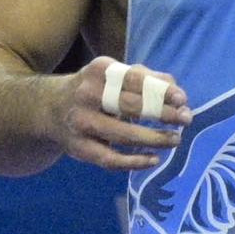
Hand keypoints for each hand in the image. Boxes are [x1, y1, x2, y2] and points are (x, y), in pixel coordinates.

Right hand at [50, 56, 191, 169]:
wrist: (48, 108)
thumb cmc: (95, 90)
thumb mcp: (113, 75)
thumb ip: (145, 78)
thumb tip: (176, 90)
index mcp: (99, 71)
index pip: (135, 79)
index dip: (161, 90)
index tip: (182, 99)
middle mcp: (87, 95)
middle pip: (130, 106)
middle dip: (162, 114)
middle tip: (186, 120)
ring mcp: (81, 123)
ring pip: (122, 135)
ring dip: (153, 139)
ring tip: (175, 139)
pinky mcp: (78, 148)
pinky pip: (109, 159)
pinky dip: (134, 162)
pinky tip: (154, 159)